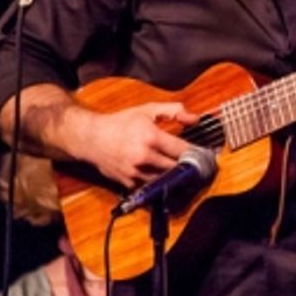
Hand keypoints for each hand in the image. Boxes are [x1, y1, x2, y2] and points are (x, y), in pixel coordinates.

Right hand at [70, 102, 198, 188]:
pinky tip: (160, 175)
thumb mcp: (147, 110)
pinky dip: (155, 181)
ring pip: (163, 179)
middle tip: (195, 164)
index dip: (195, 153)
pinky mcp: (128, 182)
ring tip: (180, 171)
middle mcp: (143, 156)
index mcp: (151, 137)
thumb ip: (174, 111)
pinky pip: (148, 185)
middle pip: (175, 167)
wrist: (91, 138)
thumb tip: (195, 119)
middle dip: (185, 166)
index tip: (205, 155)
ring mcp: (135, 171)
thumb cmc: (121, 122)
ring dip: (171, 176)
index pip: (181, 150)